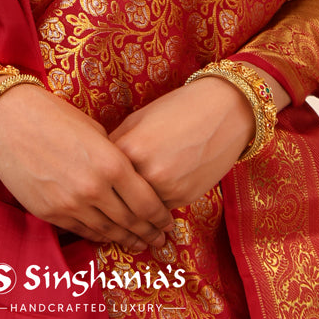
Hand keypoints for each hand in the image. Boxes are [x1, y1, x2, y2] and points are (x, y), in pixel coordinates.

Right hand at [0, 82, 176, 252]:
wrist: (8, 120)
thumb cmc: (53, 116)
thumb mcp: (94, 130)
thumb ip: (114, 156)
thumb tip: (127, 175)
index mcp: (110, 163)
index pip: (146, 201)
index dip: (160, 216)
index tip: (168, 221)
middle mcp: (94, 189)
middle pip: (130, 221)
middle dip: (148, 232)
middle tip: (160, 240)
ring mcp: (71, 205)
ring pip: (107, 231)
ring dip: (125, 239)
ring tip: (139, 243)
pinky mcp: (50, 214)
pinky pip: (82, 231)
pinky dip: (99, 235)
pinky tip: (108, 236)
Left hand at [107, 78, 257, 207]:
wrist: (223, 111)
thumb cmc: (178, 109)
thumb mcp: (140, 119)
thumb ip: (119, 142)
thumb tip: (100, 163)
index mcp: (129, 147)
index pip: (102, 172)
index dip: (98, 177)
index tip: (94, 181)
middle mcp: (145, 172)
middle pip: (118, 197)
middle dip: (114, 200)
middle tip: (107, 204)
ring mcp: (166, 188)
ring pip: (139, 209)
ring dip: (134, 210)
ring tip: (128, 208)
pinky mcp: (184, 198)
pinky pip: (160, 209)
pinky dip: (155, 208)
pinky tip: (153, 202)